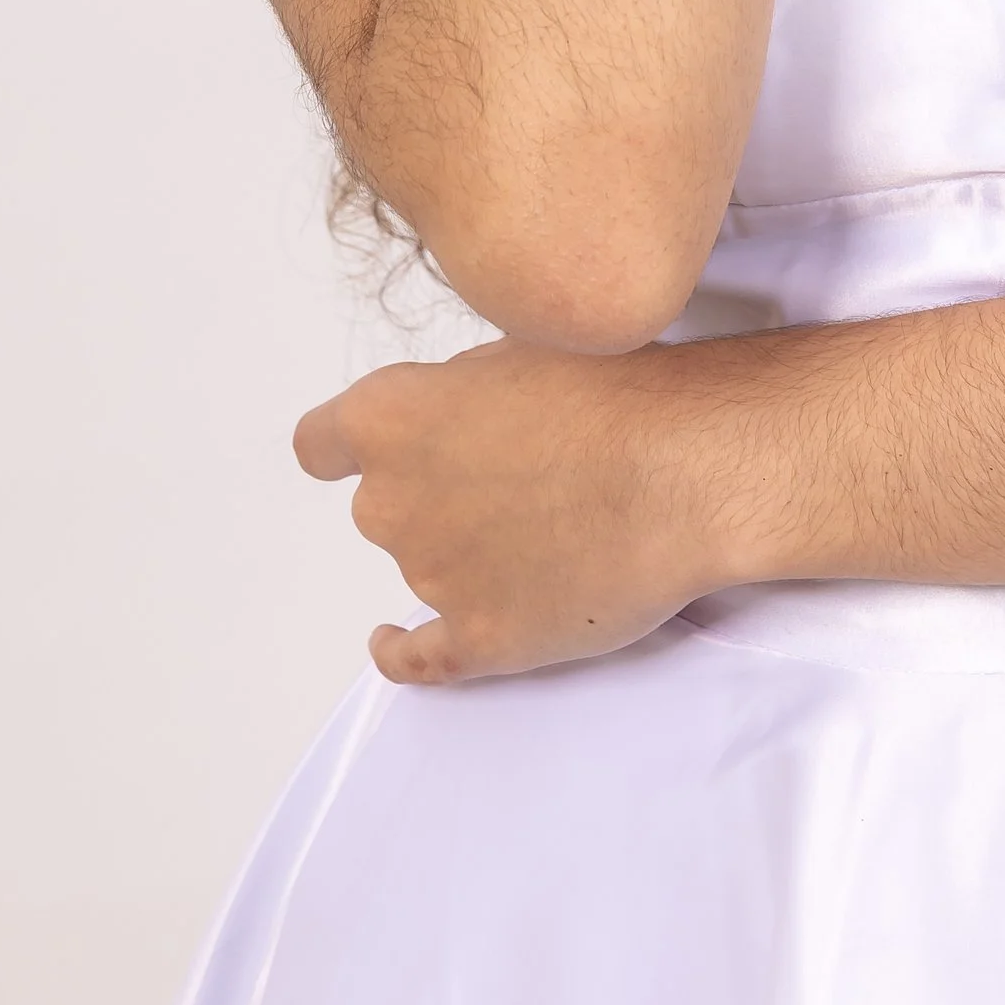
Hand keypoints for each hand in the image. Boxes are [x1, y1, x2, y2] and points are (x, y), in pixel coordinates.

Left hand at [293, 334, 743, 683]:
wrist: (684, 469)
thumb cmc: (613, 388)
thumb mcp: (519, 346)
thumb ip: (460, 393)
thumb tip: (459, 425)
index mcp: (391, 419)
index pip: (320, 443)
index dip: (346, 447)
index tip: (370, 450)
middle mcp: (392, 504)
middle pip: (384, 505)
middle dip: (431, 493)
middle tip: (510, 476)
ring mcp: (433, 579)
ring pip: (424, 565)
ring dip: (461, 551)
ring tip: (548, 526)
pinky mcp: (481, 641)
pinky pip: (417, 659)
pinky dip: (401, 652)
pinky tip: (393, 642)